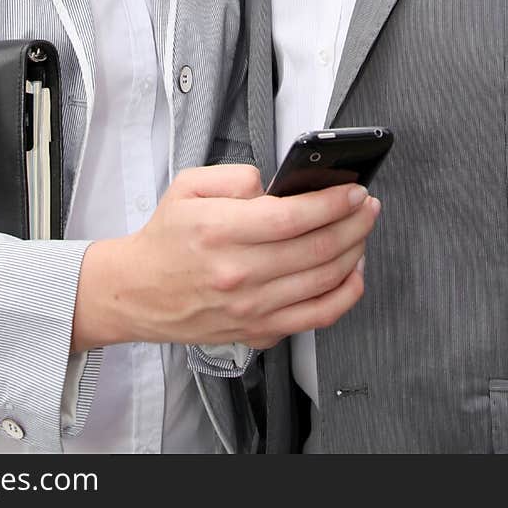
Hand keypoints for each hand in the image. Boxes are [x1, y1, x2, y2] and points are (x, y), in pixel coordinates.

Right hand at [71, 164, 379, 351]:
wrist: (139, 292)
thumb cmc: (166, 238)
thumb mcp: (188, 186)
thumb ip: (235, 176)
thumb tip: (275, 185)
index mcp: (221, 231)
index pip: (293, 217)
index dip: (332, 203)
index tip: (353, 190)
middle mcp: (239, 273)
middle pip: (317, 249)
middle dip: (355, 222)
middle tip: (368, 205)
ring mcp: (251, 308)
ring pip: (324, 282)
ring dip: (355, 252)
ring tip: (363, 230)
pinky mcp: (259, 330)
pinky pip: (317, 317)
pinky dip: (345, 295)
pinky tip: (353, 272)